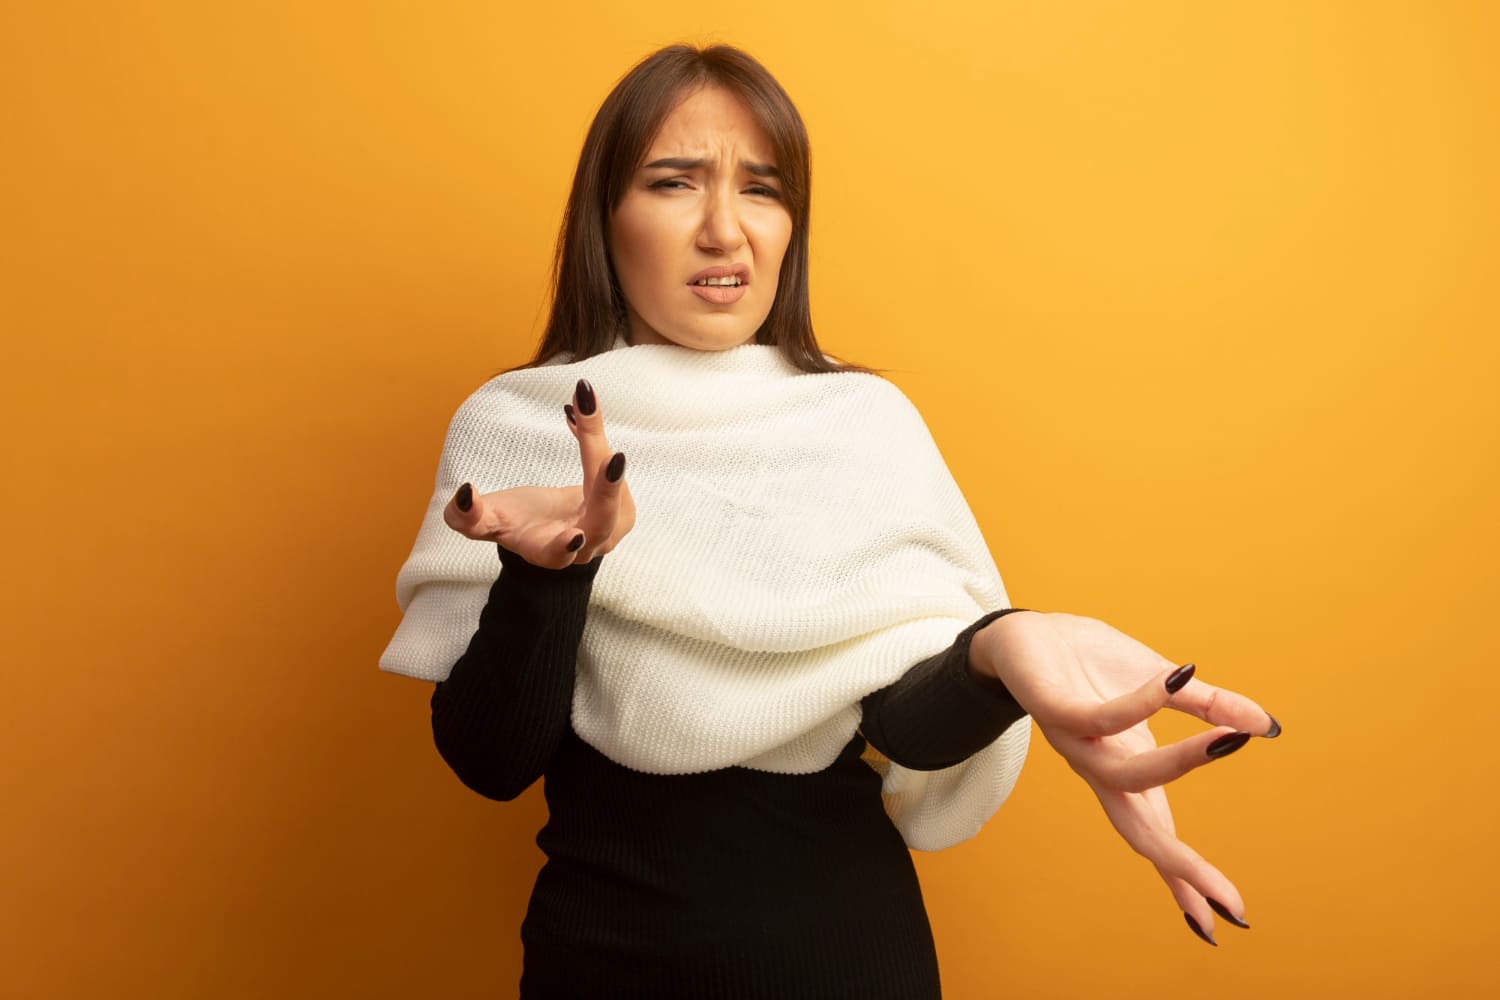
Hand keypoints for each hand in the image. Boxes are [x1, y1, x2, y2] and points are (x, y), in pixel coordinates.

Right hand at [442, 379, 636, 567]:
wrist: (552, 526)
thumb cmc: (519, 523)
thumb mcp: (488, 520)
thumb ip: (467, 515)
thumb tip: (465, 493)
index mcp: (546, 553)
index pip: (557, 555)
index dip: (564, 547)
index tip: (575, 535)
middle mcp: (583, 548)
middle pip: (601, 520)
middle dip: (607, 490)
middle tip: (613, 457)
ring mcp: (608, 531)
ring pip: (615, 489)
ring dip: (597, 446)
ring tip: (583, 406)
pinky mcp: (622, 510)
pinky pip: (615, 472)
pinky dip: (598, 442)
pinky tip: (581, 415)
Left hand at [972, 611, 1278, 944]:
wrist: (1028, 629)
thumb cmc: (1094, 663)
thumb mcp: (1166, 683)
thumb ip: (1211, 707)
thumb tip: (1266, 727)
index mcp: (1127, 770)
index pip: (1160, 833)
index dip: (1188, 878)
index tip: (1229, 920)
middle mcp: (1099, 767)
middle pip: (1139, 832)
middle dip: (1181, 867)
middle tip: (1226, 901)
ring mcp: (1073, 743)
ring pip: (1124, 776)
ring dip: (1179, 761)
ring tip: (1227, 740)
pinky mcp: (1053, 710)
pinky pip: (1098, 718)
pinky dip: (1140, 702)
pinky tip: (1176, 680)